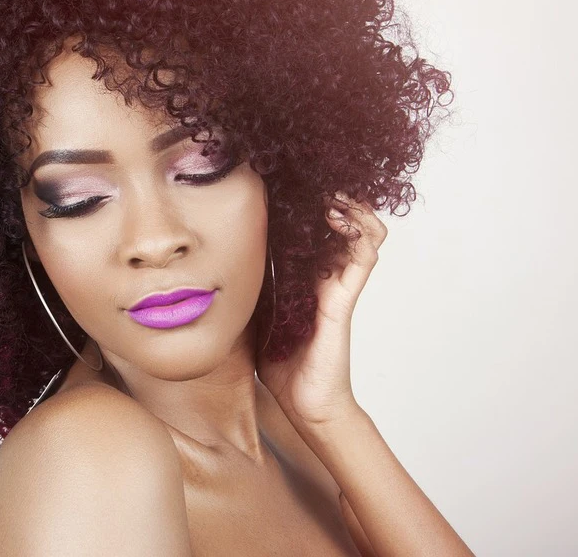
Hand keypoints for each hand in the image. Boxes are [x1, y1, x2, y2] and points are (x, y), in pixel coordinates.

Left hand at [257, 190, 387, 426]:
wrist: (305, 404)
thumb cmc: (282, 364)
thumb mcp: (256, 314)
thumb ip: (248, 288)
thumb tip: (212, 264)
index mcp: (305, 278)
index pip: (310, 230)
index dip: (305, 204)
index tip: (287, 179)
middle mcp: (326, 277)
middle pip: (343, 224)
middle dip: (334, 195)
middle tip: (313, 173)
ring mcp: (340, 287)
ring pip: (364, 231)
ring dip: (352, 205)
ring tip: (332, 188)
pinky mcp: (344, 300)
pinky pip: (363, 256)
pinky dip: (357, 229)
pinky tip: (336, 215)